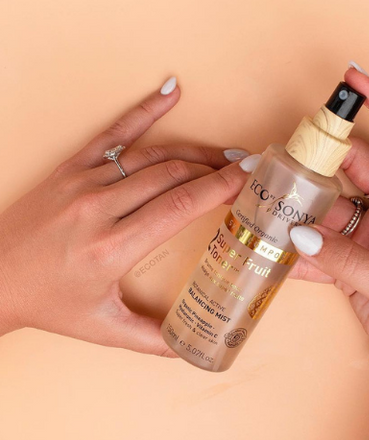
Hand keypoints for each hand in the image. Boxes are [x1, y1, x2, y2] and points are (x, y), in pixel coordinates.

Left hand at [0, 77, 252, 355]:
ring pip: (151, 155)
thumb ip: (153, 339)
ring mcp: (83, 182)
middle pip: (172, 176)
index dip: (220, 188)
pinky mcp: (70, 168)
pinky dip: (144, 111)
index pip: (180, 206)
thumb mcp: (102, 329)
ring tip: (224, 154)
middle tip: (247, 169)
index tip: (249, 181)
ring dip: (193, 151)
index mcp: (112, 249)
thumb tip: (193, 347)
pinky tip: (170, 92)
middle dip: (215, 170)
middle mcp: (99, 209)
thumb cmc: (48, 302)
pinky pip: (114, 134)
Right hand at [289, 67, 368, 380]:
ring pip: (328, 206)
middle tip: (286, 150)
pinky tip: (274, 247)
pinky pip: (319, 246)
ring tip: (268, 199)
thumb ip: (350, 263)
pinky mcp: (352, 263)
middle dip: (321, 155)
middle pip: (353, 168)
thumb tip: (300, 234)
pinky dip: (297, 248)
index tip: (355, 78)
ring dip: (300, 205)